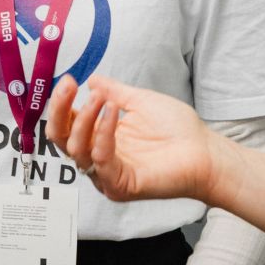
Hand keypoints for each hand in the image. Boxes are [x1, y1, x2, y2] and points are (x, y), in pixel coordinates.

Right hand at [45, 75, 224, 204]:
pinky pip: (100, 159)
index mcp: (100, 137)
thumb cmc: (178, 130)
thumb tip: (92, 80)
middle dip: (59, 110)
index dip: (62, 102)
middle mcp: (98, 157)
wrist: (205, 151)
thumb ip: (114, 92)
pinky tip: (113, 112)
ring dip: (84, 118)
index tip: (69, 80)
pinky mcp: (119, 185)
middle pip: (61, 138)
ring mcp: (107, 174)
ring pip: (76, 149)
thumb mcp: (140, 101)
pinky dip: (103, 133)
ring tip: (101, 99)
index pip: (67, 122)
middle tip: (68, 86)